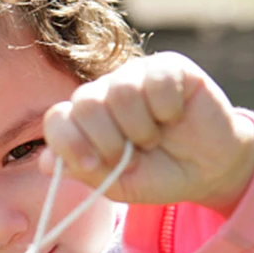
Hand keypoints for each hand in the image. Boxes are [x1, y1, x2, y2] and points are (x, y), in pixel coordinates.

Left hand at [40, 52, 253, 217]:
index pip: (57, 119)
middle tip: (130, 156)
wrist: (207, 171)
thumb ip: (83, 171)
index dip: (69, 142)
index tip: (92, 166)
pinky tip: (175, 117)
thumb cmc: (158, 175)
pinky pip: (156, 81)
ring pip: (120, 91)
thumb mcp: (117, 185)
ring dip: (140, 128)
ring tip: (154, 139)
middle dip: (106, 139)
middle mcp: (105, 94)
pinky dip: (166, 109)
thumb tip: (45, 161)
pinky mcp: (168, 67)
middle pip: (84, 102)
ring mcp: (135, 77)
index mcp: (85, 123)